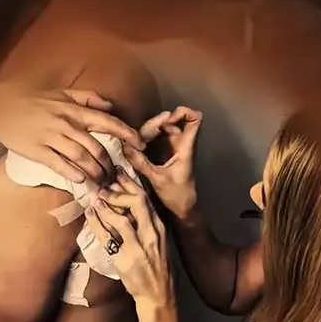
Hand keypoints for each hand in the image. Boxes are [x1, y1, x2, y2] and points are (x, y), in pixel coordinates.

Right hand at [0, 86, 144, 184]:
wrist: (1, 107)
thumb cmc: (34, 101)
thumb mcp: (62, 93)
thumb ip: (88, 98)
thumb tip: (111, 106)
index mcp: (75, 111)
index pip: (108, 122)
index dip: (127, 134)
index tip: (140, 145)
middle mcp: (67, 124)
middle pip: (96, 147)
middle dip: (110, 164)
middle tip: (115, 175)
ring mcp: (51, 138)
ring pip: (81, 158)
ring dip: (95, 172)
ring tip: (101, 181)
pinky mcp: (37, 151)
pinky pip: (59, 164)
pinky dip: (72, 173)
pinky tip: (81, 180)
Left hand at [85, 168, 174, 308]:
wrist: (158, 296)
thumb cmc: (157, 269)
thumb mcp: (157, 243)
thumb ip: (146, 226)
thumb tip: (129, 208)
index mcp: (159, 229)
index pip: (146, 199)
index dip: (131, 184)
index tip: (119, 174)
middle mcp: (151, 235)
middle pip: (137, 203)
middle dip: (119, 190)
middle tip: (105, 183)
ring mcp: (138, 248)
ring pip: (121, 219)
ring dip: (106, 206)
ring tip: (95, 198)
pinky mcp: (125, 260)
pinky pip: (108, 238)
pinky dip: (96, 224)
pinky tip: (90, 215)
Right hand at [124, 106, 202, 221]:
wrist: (183, 209)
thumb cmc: (177, 195)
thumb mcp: (157, 179)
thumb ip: (141, 162)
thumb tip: (125, 146)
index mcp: (186, 147)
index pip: (195, 119)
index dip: (183, 112)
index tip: (167, 120)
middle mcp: (181, 144)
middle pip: (172, 121)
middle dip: (157, 122)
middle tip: (144, 134)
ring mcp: (174, 148)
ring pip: (163, 130)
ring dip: (150, 131)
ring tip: (137, 141)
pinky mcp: (166, 154)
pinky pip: (157, 139)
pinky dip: (147, 138)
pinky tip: (136, 146)